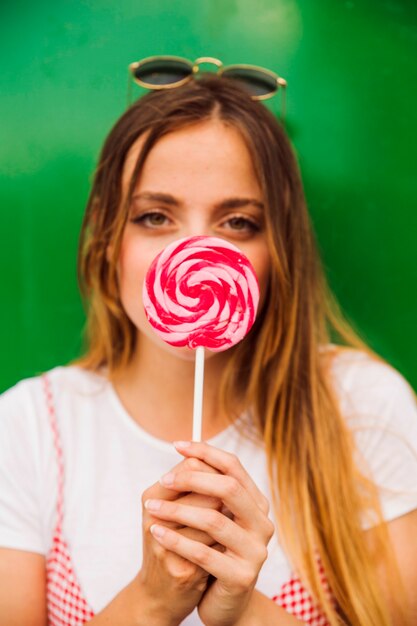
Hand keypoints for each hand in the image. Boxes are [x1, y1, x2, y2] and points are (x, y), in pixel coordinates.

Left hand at [147, 441, 274, 625]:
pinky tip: (157, 532)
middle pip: (228, 488)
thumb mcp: (212, 517)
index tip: (178, 445)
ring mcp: (255, 551)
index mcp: (256, 503)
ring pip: (214, 520)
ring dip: (177, 511)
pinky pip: (203, 554)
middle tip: (163, 481)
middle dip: (192, 480)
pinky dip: (176, 540)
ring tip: (151, 509)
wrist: (224, 604)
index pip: (233, 466)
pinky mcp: (241, 577)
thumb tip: (188, 457)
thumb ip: (206, 490)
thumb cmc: (214, 552)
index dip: (206, 452)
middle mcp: (262, 523)